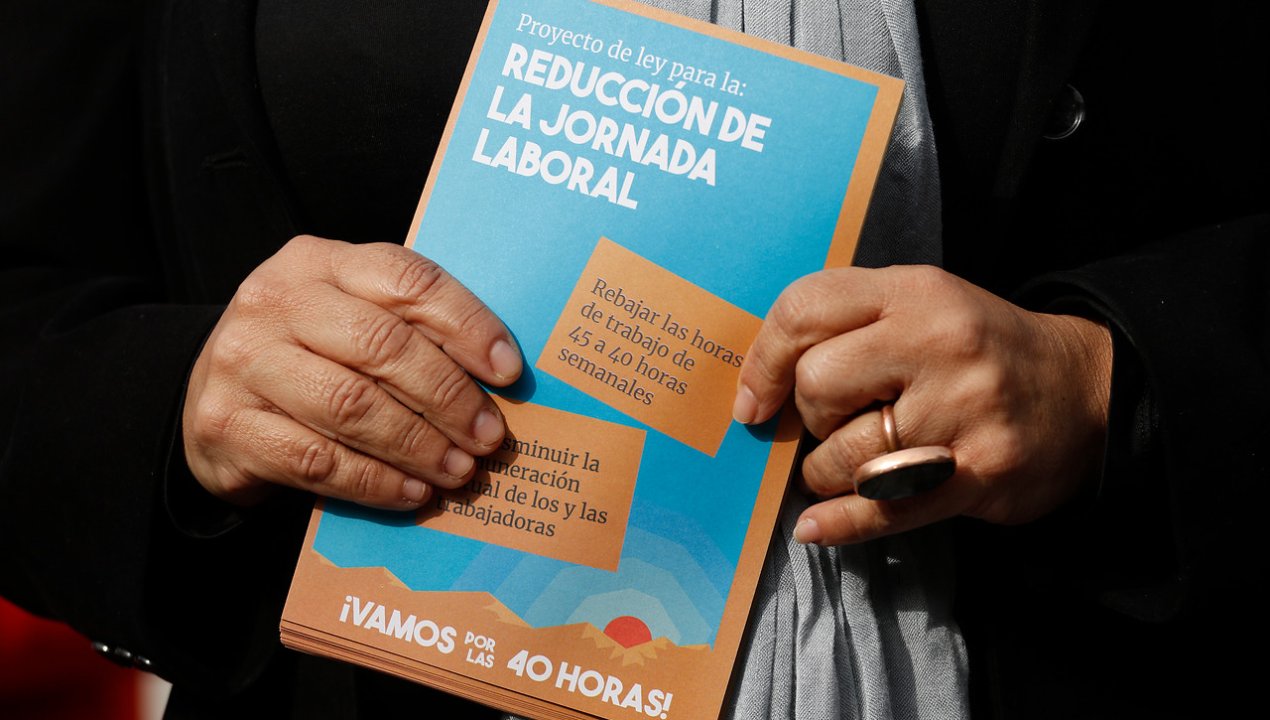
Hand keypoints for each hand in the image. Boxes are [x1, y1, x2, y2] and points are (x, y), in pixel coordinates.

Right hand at [183, 236, 522, 509]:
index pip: (406, 280)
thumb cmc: (310, 352)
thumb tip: (498, 374)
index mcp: (318, 261)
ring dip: (418, 446)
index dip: (466, 325)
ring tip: (459, 470)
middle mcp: (275, 301)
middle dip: (448, 397)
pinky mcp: (226, 425)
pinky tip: (413, 492)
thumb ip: (411, 328)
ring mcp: (243, 362)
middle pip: (382, 346)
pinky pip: (317, 460)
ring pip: (350, 406)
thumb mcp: (351, 316)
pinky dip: (375, 482)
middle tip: (488, 436)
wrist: (209, 395)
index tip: (509, 371)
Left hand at [733, 265, 1111, 543]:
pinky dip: (841, 521)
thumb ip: (845, 327)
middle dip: (808, 417)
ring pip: (846, 453)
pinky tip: (814, 525)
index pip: (806, 309)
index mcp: (914, 293)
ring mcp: (964, 409)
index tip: (754, 400)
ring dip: (828, 471)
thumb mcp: (918, 306)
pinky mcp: (982, 472)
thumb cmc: (976, 350)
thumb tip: (758, 388)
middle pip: (818, 384)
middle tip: (833, 423)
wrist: (1087, 389)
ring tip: (852, 465)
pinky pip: (887, 506)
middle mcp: (939, 342)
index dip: (764, 359)